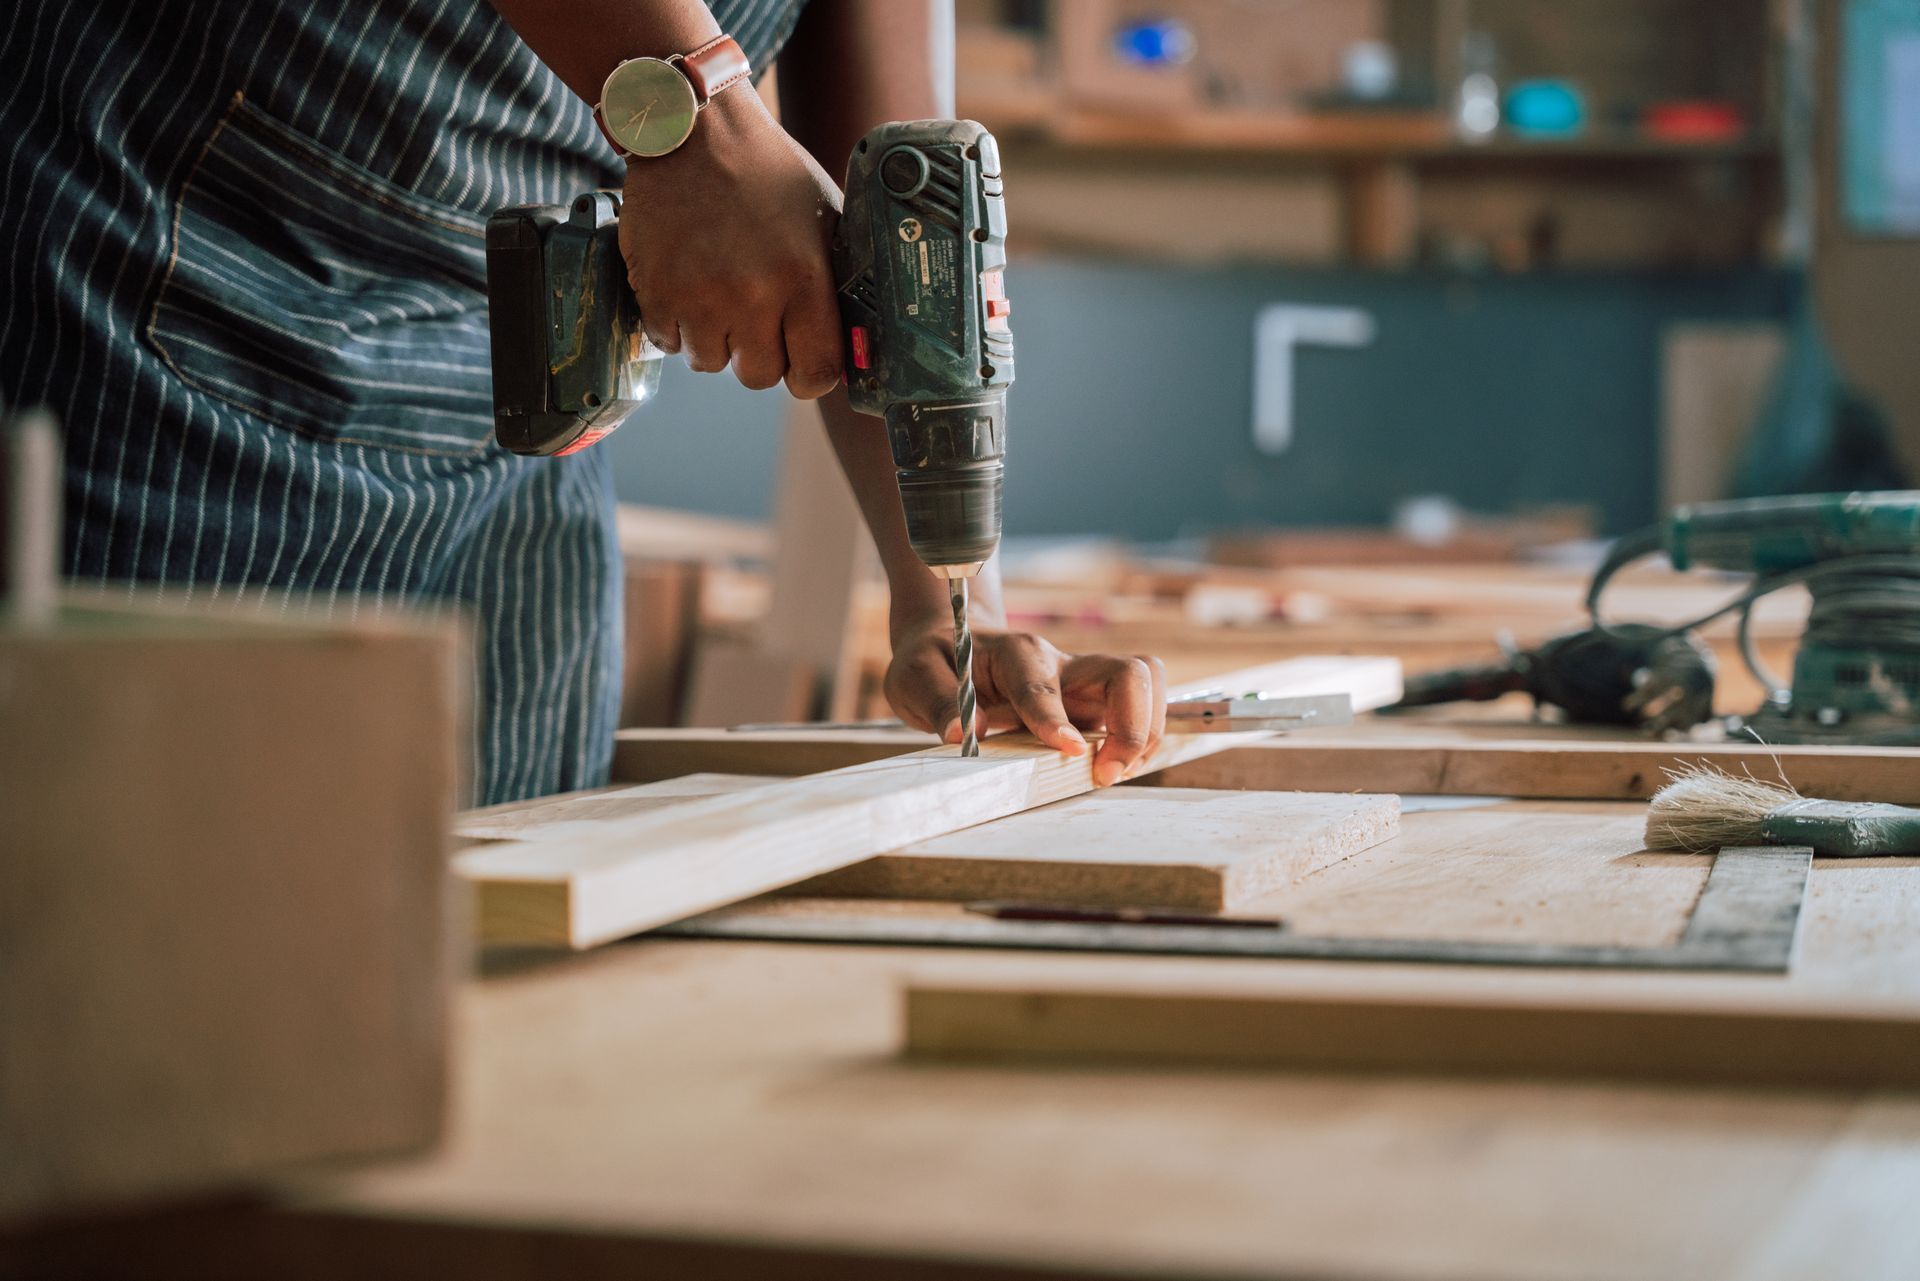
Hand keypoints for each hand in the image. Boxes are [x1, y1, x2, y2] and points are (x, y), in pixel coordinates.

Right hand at [619, 86, 843, 397]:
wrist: (694, 130)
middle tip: (757, 318)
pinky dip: (678, 325)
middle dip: (761, 354)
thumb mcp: (824, 217)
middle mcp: (750, 295)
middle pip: (760, 377)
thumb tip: (853, 340)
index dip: (812, 373)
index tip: (804, 358)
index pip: (816, 373)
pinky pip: (668, 343)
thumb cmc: (767, 171)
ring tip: (720, 295)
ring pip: (711, 364)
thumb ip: (837, 280)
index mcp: (802, 278)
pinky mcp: (655, 291)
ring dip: (717, 340)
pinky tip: (688, 287)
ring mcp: (697, 296)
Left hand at [885, 621, 1169, 786]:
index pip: (1043, 683)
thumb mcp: (914, 676)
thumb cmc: (935, 661)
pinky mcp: (1094, 703)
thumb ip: (938, 699)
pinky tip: (1113, 767)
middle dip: (1133, 725)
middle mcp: (1062, 663)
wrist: (952, 642)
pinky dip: (1142, 741)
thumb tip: (966, 732)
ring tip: (1112, 772)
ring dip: (1145, 734)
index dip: (1057, 717)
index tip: (1070, 750)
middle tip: (1105, 772)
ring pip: (1146, 686)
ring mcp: (1084, 682)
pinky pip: (1141, 709)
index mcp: (1015, 652)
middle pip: (1128, 673)